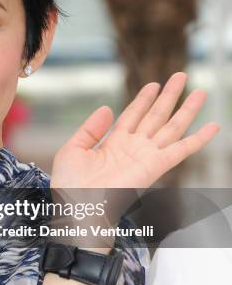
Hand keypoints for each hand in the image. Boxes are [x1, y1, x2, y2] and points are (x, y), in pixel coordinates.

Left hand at [51, 72, 219, 190]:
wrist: (78, 209)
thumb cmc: (71, 186)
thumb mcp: (73, 149)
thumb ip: (90, 128)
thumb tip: (107, 108)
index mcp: (114, 143)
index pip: (133, 115)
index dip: (143, 99)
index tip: (153, 84)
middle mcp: (133, 148)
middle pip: (156, 116)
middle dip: (169, 96)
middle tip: (181, 76)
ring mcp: (146, 156)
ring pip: (171, 127)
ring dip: (187, 109)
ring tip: (200, 91)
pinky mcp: (155, 167)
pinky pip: (181, 150)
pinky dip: (198, 139)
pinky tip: (213, 126)